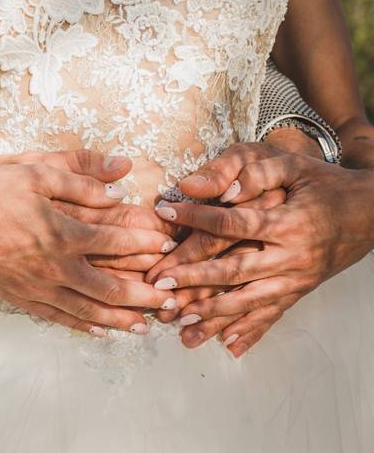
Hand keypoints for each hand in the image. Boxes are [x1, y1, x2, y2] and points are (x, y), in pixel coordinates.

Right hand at [0, 150, 177, 336]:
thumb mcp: (36, 171)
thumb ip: (81, 175)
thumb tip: (120, 177)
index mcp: (63, 233)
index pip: (115, 243)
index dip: (144, 245)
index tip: (165, 248)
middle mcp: (55, 267)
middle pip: (110, 288)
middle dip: (144, 296)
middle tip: (171, 301)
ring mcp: (37, 287)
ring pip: (87, 310)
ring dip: (119, 319)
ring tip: (144, 326)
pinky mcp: (20, 297)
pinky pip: (58, 317)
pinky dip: (82, 326)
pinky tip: (99, 330)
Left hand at [151, 151, 373, 356]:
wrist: (372, 212)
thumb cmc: (325, 183)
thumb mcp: (293, 166)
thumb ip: (253, 172)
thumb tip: (214, 188)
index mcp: (287, 223)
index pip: (232, 223)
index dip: (196, 217)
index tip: (163, 213)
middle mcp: (292, 257)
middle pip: (235, 271)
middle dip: (194, 279)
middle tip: (159, 283)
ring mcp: (297, 279)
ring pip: (250, 301)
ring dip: (214, 314)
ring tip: (181, 323)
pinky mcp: (300, 292)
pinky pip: (273, 315)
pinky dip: (250, 331)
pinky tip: (227, 346)